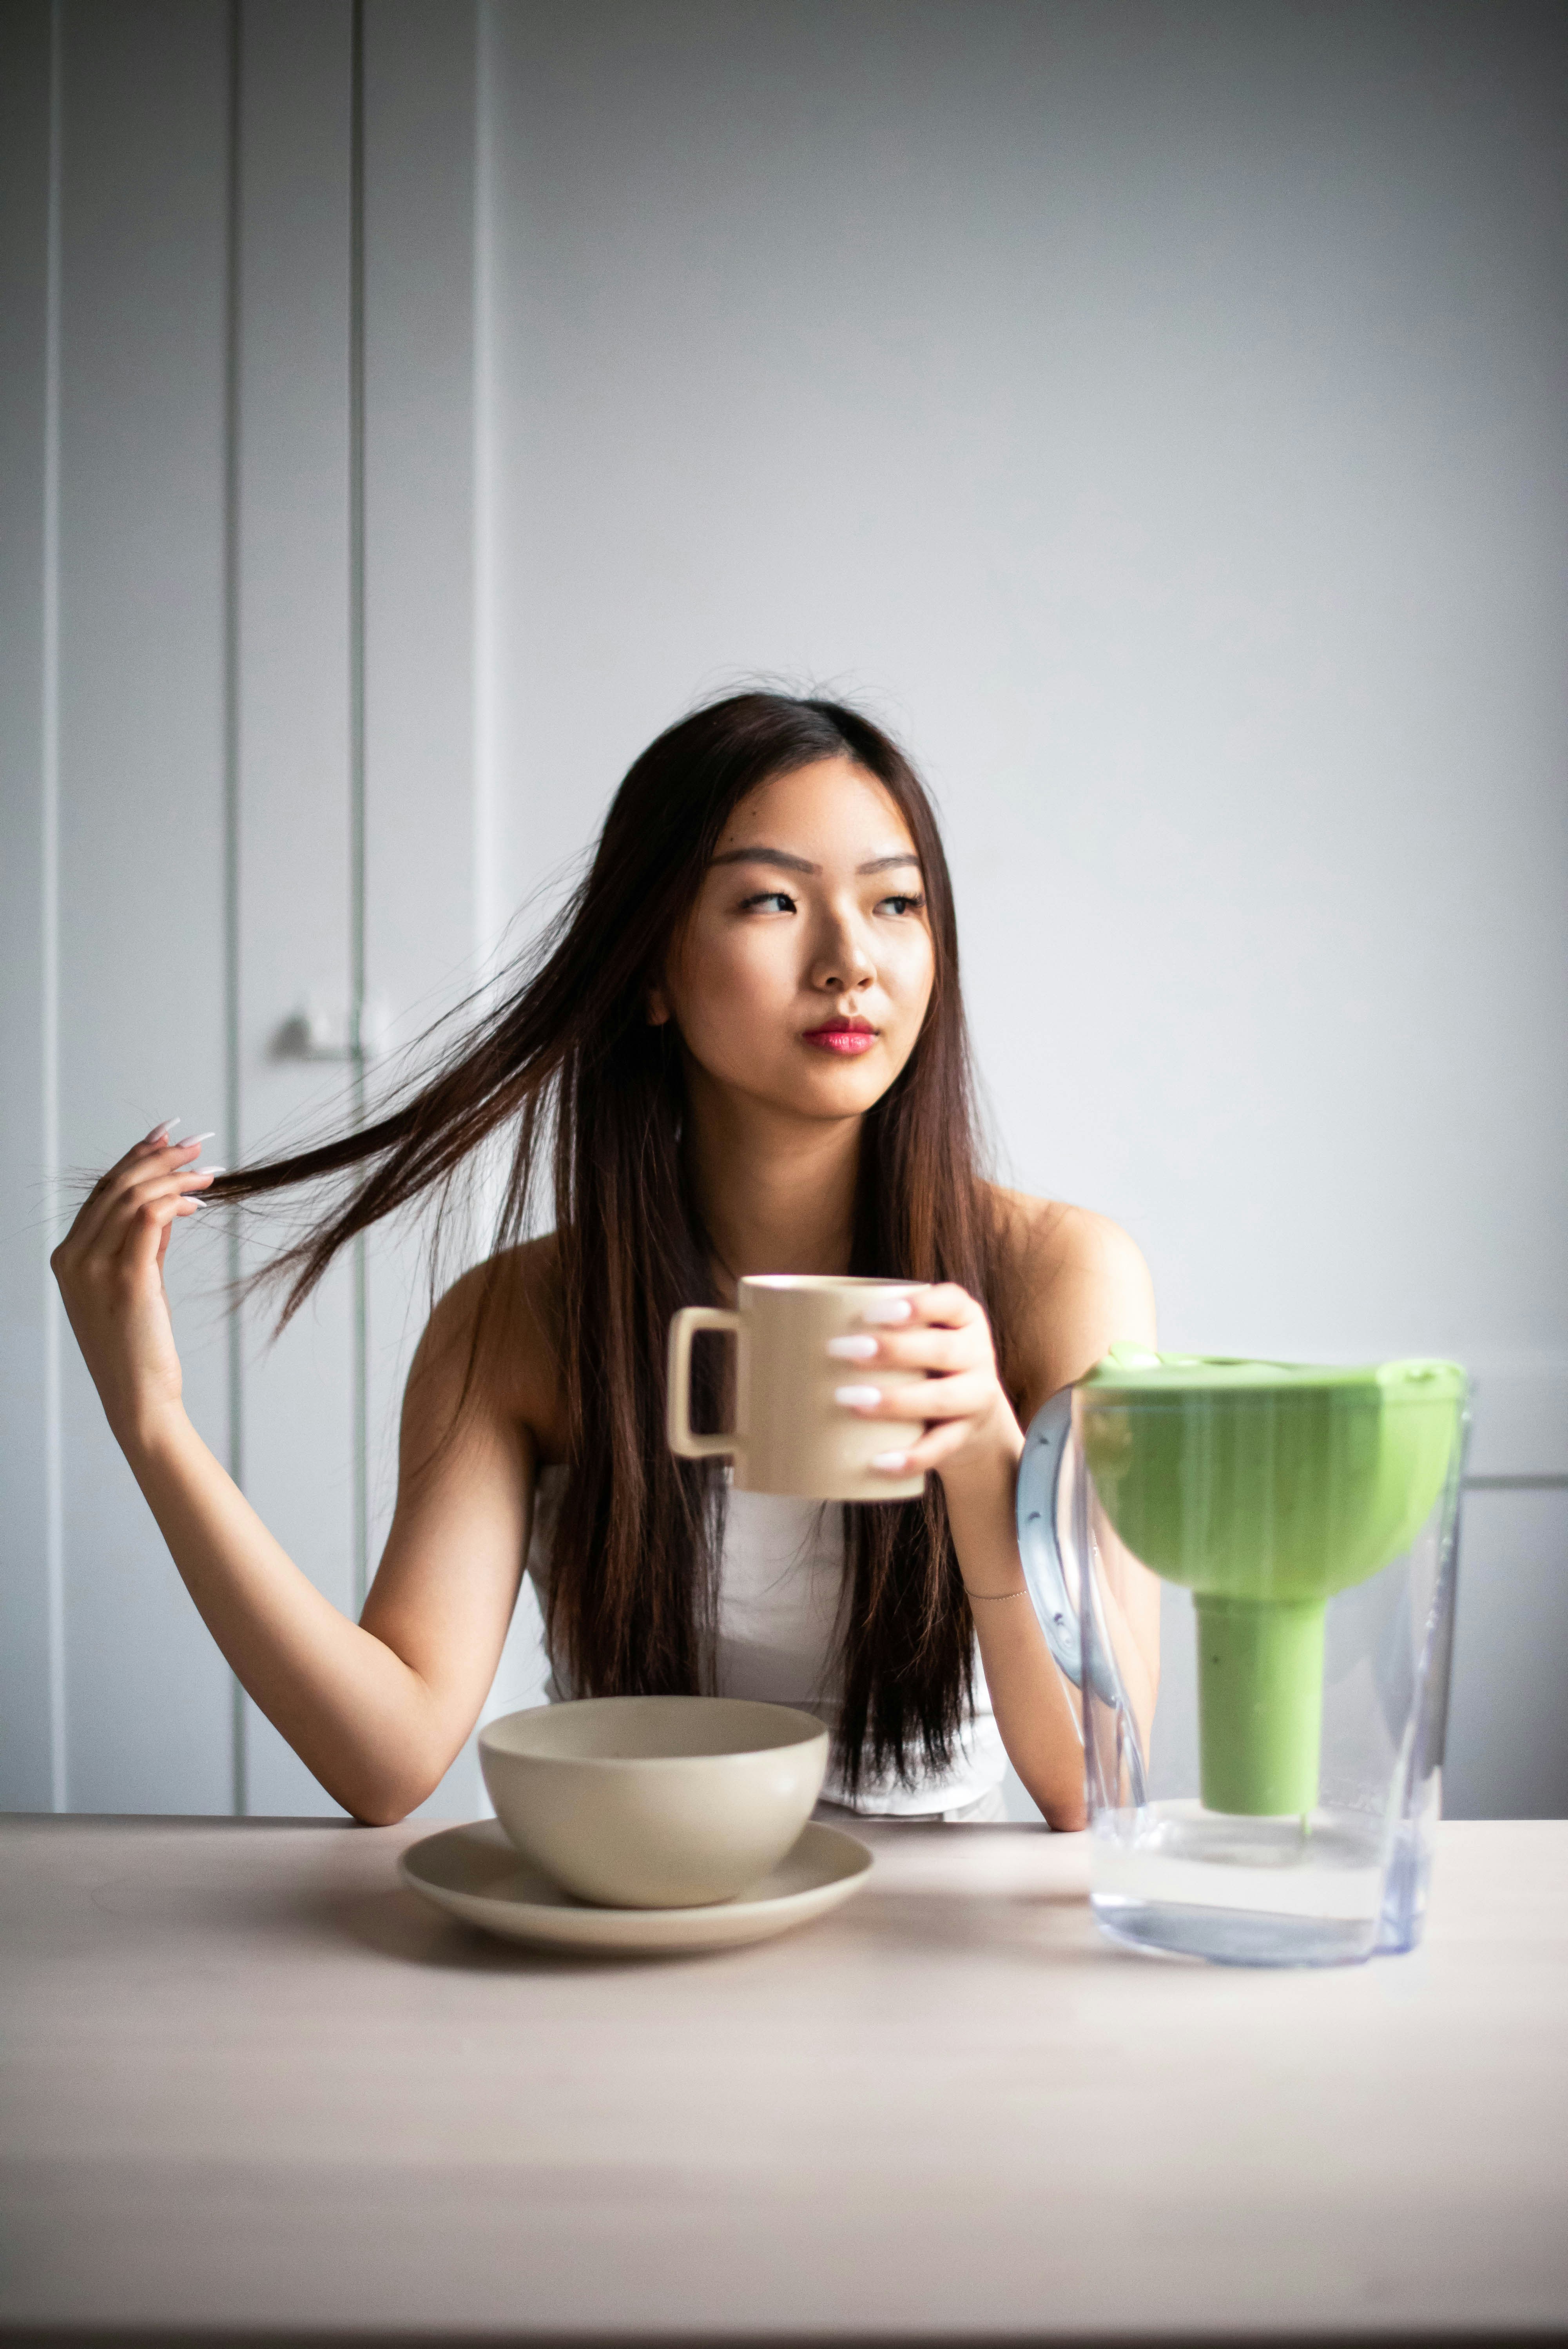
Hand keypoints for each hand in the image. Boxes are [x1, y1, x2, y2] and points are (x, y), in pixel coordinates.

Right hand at [50, 1121, 221, 1448]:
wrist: (139, 1395)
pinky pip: (149, 1219)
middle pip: (115, 1186)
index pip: (102, 1192)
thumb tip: (165, 1203)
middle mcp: (74, 1257)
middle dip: (158, 1157)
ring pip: (133, 1196)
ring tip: (207, 1170)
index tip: (165, 1136)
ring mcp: (95, 1268)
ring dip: (173, 1175)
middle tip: (195, 1144)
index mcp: (68, 1256)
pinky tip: (198, 1201)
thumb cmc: (138, 1344)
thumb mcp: (135, 1282)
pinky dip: (174, 1200)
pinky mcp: (127, 1279)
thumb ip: (143, 1243)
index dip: (134, 1158)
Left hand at [828, 1283, 1020, 1488]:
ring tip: (849, 1400)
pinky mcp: (965, 1436)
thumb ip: (876, 1325)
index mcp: (964, 1318)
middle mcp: (977, 1354)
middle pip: (943, 1349)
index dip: (916, 1305)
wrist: (974, 1417)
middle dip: (892, 1350)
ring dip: (895, 1400)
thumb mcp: (917, 1336)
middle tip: (841, 1350)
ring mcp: (976, 1397)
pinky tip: (879, 1460)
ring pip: (942, 1398)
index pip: (950, 1301)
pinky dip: (910, 1456)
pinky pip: (941, 1447)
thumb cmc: (924, 1365)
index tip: (872, 1312)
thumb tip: (783, 1320)